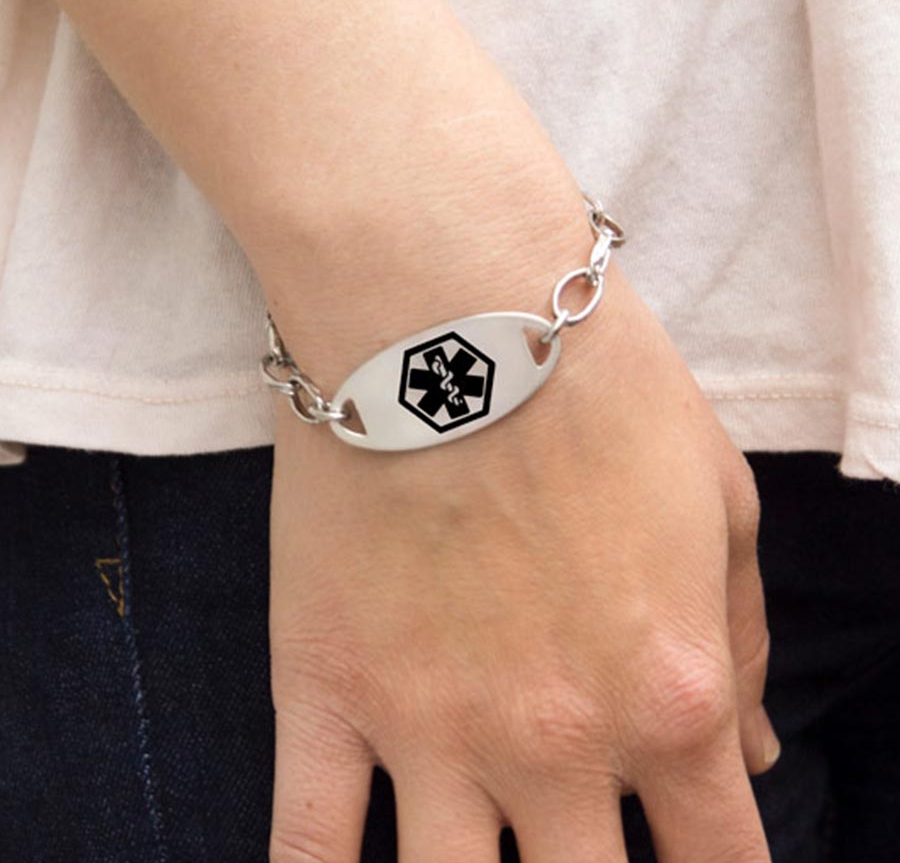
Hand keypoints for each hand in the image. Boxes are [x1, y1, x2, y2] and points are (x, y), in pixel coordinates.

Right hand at [266, 215, 776, 860]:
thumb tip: (752, 758)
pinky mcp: (326, 690)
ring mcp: (431, 729)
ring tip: (478, 851)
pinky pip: (308, 845)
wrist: (452, 310)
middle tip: (573, 843)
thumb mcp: (717, 500)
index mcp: (669, 695)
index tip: (681, 857)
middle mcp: (558, 742)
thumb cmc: (598, 389)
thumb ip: (739, 641)